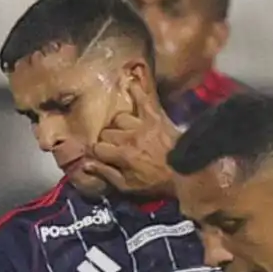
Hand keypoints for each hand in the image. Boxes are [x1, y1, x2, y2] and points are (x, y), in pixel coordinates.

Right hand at [87, 75, 178, 196]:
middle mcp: (130, 137)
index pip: (97, 148)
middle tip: (114, 147)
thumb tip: (86, 164)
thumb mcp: (129, 187)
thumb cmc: (157, 183)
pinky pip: (141, 97)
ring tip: (123, 132)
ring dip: (119, 125)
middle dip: (107, 141)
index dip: (98, 153)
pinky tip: (129, 84)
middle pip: (106, 132)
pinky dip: (135, 89)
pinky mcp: (155, 115)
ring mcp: (143, 124)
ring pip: (119, 118)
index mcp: (123, 155)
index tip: (101, 156)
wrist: (186, 172)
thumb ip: (107, 174)